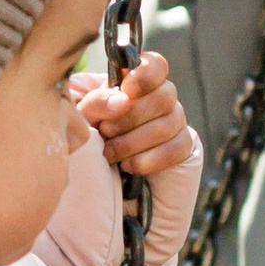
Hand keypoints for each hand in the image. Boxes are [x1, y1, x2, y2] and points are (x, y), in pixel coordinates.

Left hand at [74, 48, 190, 176]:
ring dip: (135, 140)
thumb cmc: (82, 150)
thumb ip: (95, 103)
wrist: (92, 200)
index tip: (127, 90)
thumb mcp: (80, 122)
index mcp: (132, 85)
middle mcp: (158, 100)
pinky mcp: (183, 151)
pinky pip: (178, 147)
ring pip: (170, 121)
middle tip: (106, 131)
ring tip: (110, 154)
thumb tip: (123, 100)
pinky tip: (129, 167)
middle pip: (165, 94)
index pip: (155, 65)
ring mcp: (174, 125)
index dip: (145, 74)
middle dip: (132, 116)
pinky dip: (151, 158)